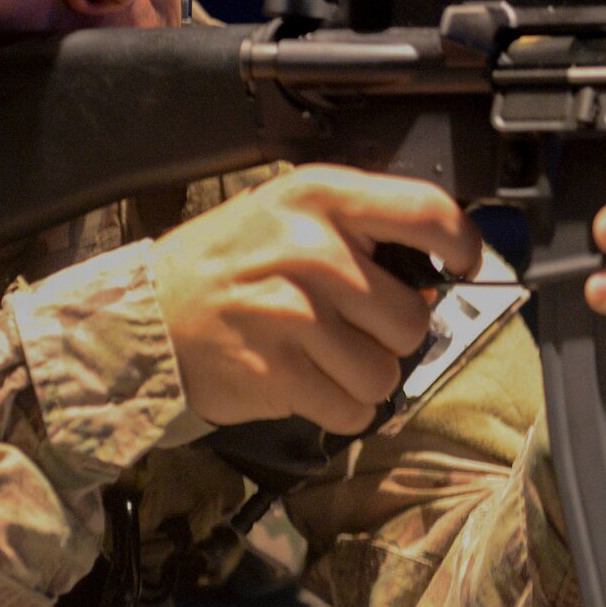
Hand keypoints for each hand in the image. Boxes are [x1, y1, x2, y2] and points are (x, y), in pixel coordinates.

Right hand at [148, 165, 481, 434]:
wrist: (141, 318)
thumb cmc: (223, 266)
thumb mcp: (285, 214)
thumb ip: (357, 232)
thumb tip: (433, 280)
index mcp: (319, 196)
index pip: (428, 211)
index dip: (464, 245)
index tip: (463, 263)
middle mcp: (311, 249)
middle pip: (412, 315)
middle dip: (390, 333)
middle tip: (349, 326)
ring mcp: (294, 313)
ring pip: (387, 371)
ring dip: (363, 376)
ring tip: (320, 356)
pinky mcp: (280, 372)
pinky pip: (353, 409)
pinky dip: (339, 409)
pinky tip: (305, 383)